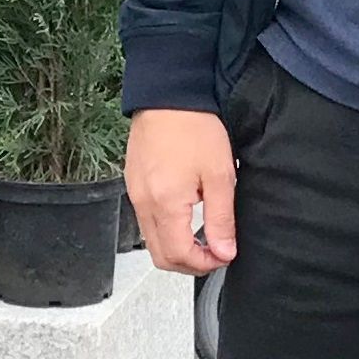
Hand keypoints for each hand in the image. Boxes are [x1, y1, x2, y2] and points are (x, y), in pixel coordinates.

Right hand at [125, 108, 237, 274]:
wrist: (168, 94)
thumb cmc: (194, 126)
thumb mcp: (219, 173)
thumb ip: (221, 217)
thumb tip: (224, 251)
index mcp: (165, 205)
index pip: (178, 256)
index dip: (204, 264)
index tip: (224, 255)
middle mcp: (143, 204)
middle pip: (160, 256)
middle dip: (189, 263)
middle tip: (215, 252)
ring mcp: (135, 194)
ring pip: (151, 240)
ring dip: (177, 246)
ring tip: (204, 234)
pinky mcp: (134, 183)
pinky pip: (146, 219)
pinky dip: (166, 228)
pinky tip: (186, 213)